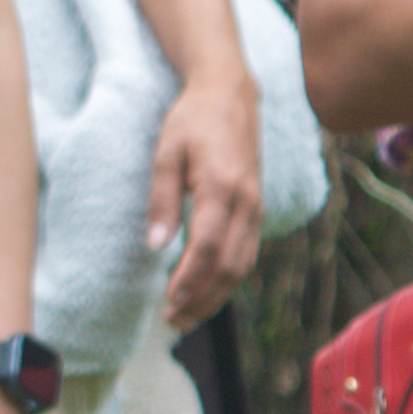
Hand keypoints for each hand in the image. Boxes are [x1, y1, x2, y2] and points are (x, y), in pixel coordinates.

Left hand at [149, 72, 263, 324]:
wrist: (230, 93)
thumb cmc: (192, 120)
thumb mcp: (166, 153)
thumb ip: (162, 199)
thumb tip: (155, 246)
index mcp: (221, 186)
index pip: (208, 247)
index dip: (190, 280)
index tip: (168, 301)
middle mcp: (246, 201)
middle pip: (229, 266)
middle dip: (202, 298)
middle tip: (174, 320)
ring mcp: (256, 206)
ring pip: (243, 265)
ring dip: (216, 295)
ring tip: (188, 314)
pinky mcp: (257, 207)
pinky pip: (247, 252)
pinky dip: (228, 278)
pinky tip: (207, 288)